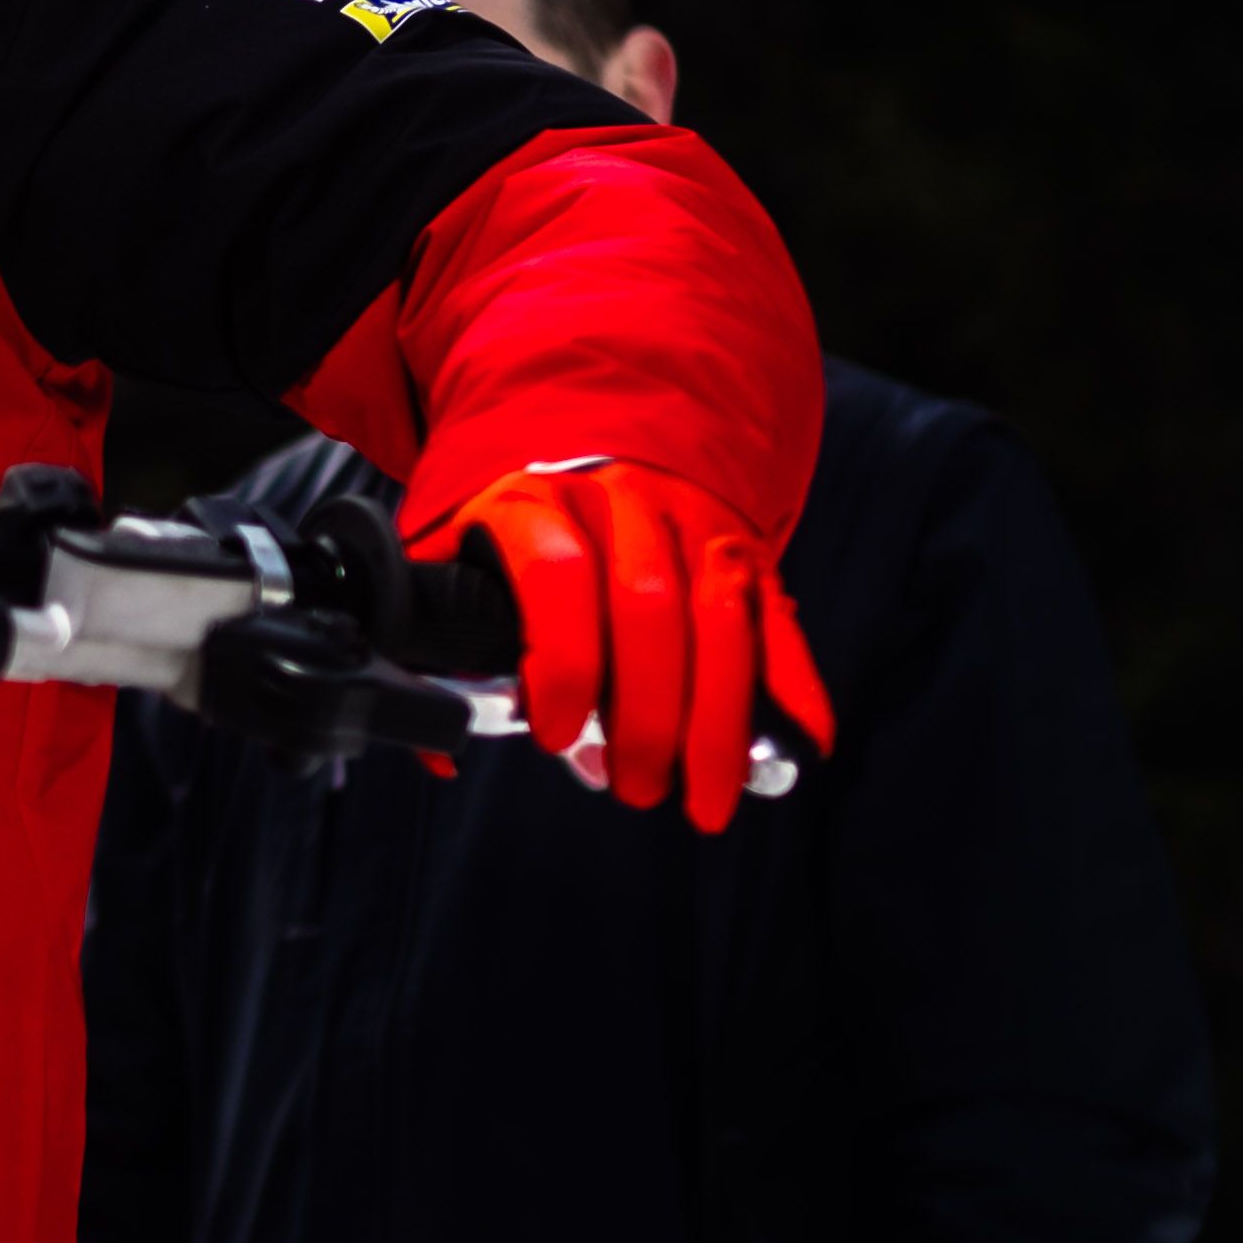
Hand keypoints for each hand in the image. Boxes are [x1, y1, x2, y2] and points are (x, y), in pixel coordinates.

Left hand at [449, 460, 826, 830]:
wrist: (604, 443)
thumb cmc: (527, 530)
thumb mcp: (465, 556)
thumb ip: (442, 642)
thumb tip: (440, 749)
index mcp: (536, 503)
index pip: (557, 574)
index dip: (561, 662)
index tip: (555, 735)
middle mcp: (620, 505)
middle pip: (649, 608)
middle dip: (647, 716)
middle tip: (635, 788)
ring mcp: (694, 525)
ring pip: (721, 621)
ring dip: (719, 723)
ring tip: (705, 799)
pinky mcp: (746, 552)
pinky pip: (778, 621)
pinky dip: (796, 688)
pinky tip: (801, 748)